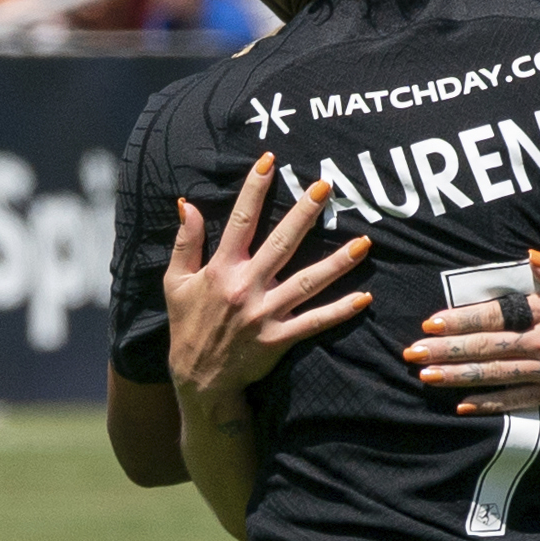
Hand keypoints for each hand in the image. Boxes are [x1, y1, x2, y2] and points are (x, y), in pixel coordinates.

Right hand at [166, 152, 371, 410]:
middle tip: (326, 186)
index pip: (240, 221)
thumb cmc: (188, 326)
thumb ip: (185, 242)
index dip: (255, 189)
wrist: (198, 378)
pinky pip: (315, 322)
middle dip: (305, 213)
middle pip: (282, 243)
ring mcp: (265, 314)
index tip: (271, 162)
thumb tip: (188, 204)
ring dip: (337, 262)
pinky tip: (364, 298)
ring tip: (364, 242)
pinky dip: (340, 311)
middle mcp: (246, 287)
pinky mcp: (279, 339)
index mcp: (221, 270)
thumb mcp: (175, 282)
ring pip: (307, 282)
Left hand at [407, 251, 539, 411]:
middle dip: (444, 350)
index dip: (460, 319)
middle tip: (411, 354)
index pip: (495, 315)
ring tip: (425, 377)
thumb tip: (528, 256)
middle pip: (485, 347)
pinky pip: (515, 400)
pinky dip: (488, 403)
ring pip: (493, 374)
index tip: (430, 322)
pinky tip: (462, 405)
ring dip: (456, 376)